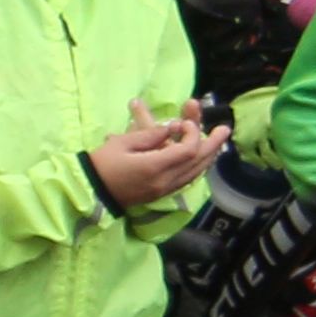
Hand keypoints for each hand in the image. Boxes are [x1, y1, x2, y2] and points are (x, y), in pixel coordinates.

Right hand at [89, 100, 223, 204]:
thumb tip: (173, 128)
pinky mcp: (161, 193)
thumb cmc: (102, 164)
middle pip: (198, 162)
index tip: (182, 123)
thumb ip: (150, 134)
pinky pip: (187, 179)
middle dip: (213, 144)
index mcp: (155, 167)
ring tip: (218, 144)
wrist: (90, 192)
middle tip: (225, 129)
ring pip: (196, 173)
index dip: (192, 133)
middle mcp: (165, 181)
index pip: (188, 150)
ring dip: (209, 157)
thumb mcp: (122, 143)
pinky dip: (198, 167)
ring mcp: (165, 189)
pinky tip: (202, 159)